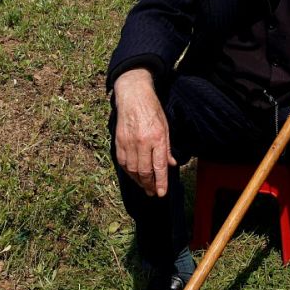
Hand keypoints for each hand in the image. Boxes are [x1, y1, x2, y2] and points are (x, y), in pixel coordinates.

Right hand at [113, 69, 175, 196]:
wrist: (133, 95)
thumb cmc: (152, 109)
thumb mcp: (166, 127)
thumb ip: (167, 148)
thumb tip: (171, 165)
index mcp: (157, 137)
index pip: (159, 166)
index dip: (160, 182)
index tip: (161, 193)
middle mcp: (142, 142)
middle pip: (144, 171)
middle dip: (149, 185)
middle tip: (152, 192)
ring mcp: (128, 142)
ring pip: (132, 169)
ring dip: (139, 181)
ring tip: (145, 186)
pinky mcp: (119, 141)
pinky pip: (123, 162)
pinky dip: (128, 171)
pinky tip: (134, 175)